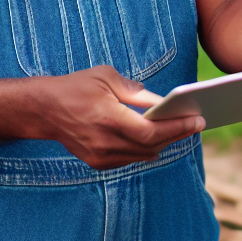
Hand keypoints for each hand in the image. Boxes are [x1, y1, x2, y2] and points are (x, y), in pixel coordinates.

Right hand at [27, 66, 203, 170]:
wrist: (43, 110)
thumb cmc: (76, 87)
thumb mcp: (106, 77)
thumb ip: (136, 92)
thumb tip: (163, 102)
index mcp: (108, 118)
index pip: (151, 130)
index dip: (178, 127)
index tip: (198, 120)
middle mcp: (105, 142)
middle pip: (152, 145)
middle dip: (177, 134)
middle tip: (196, 123)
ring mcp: (100, 156)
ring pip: (143, 155)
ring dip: (164, 143)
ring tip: (182, 130)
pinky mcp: (97, 162)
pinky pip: (130, 159)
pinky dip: (146, 149)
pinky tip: (157, 139)